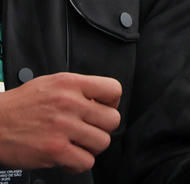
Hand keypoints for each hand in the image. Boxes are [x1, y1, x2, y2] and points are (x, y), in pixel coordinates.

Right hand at [0, 72, 121, 172]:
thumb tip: (101, 99)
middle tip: (89, 130)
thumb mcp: (50, 84)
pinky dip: (79, 163)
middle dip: (102, 128)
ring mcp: (63, 128)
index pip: (114, 90)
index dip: (111, 103)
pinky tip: (69, 156)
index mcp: (70, 84)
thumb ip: (77, 89)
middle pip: (112, 120)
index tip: (102, 109)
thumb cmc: (19, 106)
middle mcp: (69, 104)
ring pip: (102, 142)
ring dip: (91, 147)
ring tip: (77, 144)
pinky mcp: (54, 150)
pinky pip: (86, 161)